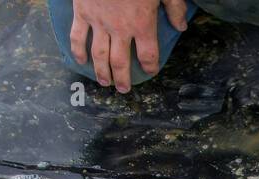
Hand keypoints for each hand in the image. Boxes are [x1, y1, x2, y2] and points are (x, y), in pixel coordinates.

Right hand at [70, 0, 189, 91]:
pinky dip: (77, 50)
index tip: (150, 71)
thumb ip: (174, 8)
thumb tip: (181, 26)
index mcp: (142, 24)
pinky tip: (80, 61)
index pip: (148, 56)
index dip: (150, 67)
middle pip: (120, 62)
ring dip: (101, 71)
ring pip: (99, 54)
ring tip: (104, 82)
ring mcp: (98, 21)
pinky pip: (77, 36)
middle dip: (122, 78)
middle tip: (123, 89)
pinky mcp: (81, 12)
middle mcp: (120, 29)